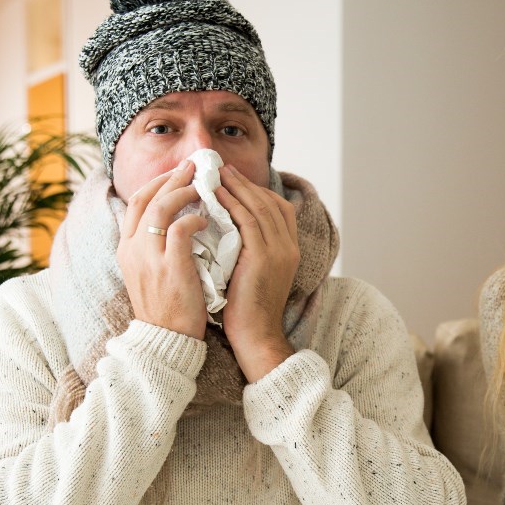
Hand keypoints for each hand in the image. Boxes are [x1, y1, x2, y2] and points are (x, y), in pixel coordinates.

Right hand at [117, 159, 209, 338]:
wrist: (166, 340)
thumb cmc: (168, 307)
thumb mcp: (152, 272)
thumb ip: (158, 246)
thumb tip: (178, 220)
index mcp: (127, 247)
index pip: (137, 201)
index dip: (158, 182)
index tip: (179, 173)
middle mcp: (132, 248)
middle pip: (147, 198)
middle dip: (172, 178)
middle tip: (195, 167)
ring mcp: (148, 258)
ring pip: (160, 208)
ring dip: (183, 192)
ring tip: (203, 187)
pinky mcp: (169, 268)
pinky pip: (180, 230)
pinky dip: (194, 219)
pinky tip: (206, 219)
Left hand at [215, 165, 300, 381]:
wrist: (256, 337)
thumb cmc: (248, 312)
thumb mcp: (253, 275)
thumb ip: (248, 252)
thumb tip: (228, 234)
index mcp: (289, 250)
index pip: (279, 209)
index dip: (258, 192)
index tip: (235, 182)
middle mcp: (288, 246)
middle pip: (270, 202)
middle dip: (245, 183)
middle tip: (222, 168)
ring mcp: (278, 250)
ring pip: (259, 206)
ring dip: (236, 186)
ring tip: (216, 173)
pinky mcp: (263, 256)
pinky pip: (246, 220)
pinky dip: (231, 202)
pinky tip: (215, 193)